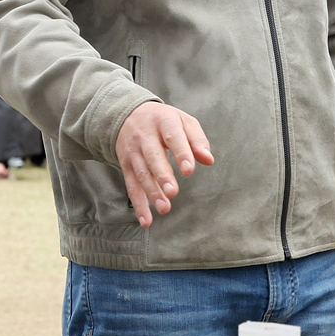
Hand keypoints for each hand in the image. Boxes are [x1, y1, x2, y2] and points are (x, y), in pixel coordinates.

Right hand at [115, 100, 215, 226]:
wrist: (127, 114)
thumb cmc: (164, 121)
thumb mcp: (183, 121)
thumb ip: (197, 140)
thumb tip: (208, 160)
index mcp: (163, 121)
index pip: (173, 137)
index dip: (181, 153)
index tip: (189, 170)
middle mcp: (144, 136)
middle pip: (153, 157)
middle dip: (162, 175)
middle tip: (173, 191)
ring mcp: (133, 152)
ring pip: (141, 174)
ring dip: (152, 192)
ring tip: (164, 208)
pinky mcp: (126, 166)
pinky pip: (131, 186)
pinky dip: (139, 205)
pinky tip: (146, 221)